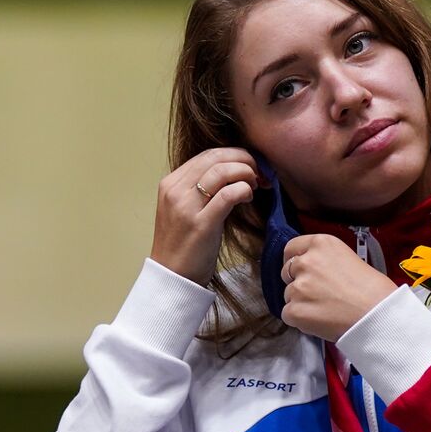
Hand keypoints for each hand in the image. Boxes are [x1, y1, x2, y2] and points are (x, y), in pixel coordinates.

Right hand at [149, 148, 270, 285]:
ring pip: (222, 171)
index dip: (234, 154)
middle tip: (260, 172)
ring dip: (246, 173)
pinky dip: (243, 190)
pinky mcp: (200, 224)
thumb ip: (201, 190)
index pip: (207, 154)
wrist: (172, 277)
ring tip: (255, 185)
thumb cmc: (184, 245)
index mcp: (170, 184)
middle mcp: (175, 190)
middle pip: (215, 157)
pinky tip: (248, 197)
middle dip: (243, 160)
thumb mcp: (186, 210)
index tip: (251, 164)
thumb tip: (233, 173)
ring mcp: (185, 206)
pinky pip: (227, 194)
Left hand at [279, 234, 397, 340]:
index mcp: (322, 244)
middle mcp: (307, 261)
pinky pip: (288, 314)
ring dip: (301, 302)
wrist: (378, 315)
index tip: (298, 269)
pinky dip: (300, 320)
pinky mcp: (295, 310)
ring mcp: (299, 286)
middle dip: (298, 282)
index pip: (291, 248)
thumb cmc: (374, 291)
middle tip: (317, 293)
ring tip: (325, 309)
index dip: (294, 260)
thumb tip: (316, 271)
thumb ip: (326, 260)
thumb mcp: (350, 258)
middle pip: (287, 271)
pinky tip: (319, 320)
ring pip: (288, 295)